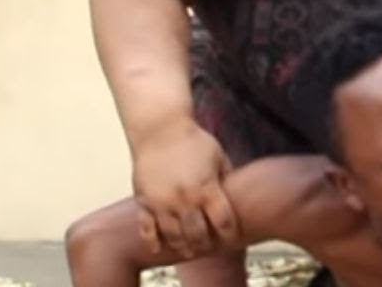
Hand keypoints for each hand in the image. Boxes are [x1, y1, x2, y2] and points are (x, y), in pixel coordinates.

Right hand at [131, 119, 238, 257]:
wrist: (160, 129)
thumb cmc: (193, 141)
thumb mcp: (219, 157)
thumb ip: (227, 179)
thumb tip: (238, 195)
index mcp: (207, 188)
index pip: (223, 222)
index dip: (229, 233)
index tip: (231, 238)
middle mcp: (185, 199)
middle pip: (198, 235)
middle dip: (205, 245)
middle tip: (208, 247)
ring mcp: (162, 202)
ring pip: (173, 236)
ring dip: (182, 247)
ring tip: (189, 251)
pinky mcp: (144, 202)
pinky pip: (147, 229)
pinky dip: (153, 241)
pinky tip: (159, 248)